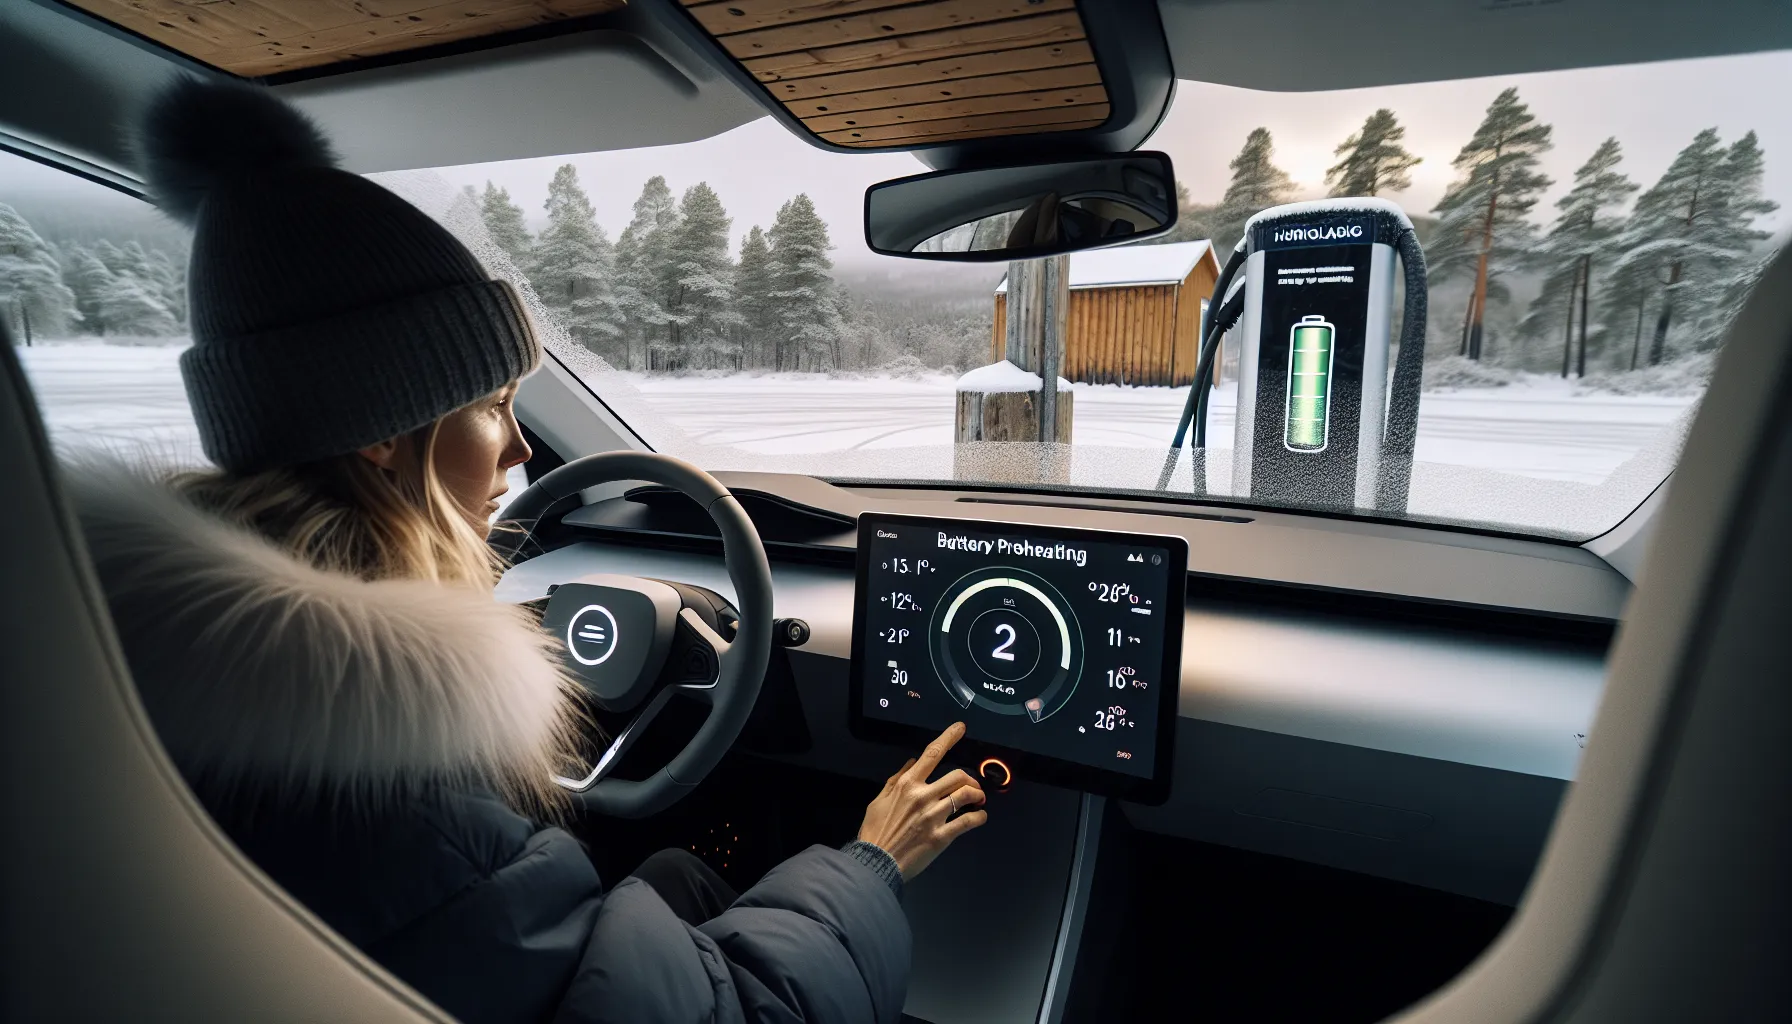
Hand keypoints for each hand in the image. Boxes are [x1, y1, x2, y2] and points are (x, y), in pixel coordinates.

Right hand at [856, 722, 988, 880]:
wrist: (875, 862)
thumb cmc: (875, 832)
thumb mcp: (878, 801)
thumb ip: (895, 780)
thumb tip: (911, 763)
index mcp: (906, 784)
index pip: (931, 754)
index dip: (948, 737)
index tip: (960, 728)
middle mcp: (922, 796)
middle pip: (958, 776)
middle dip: (970, 779)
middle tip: (973, 787)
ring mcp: (933, 816)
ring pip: (966, 795)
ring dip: (977, 795)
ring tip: (978, 801)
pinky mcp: (941, 836)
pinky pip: (968, 821)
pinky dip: (979, 817)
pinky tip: (979, 817)